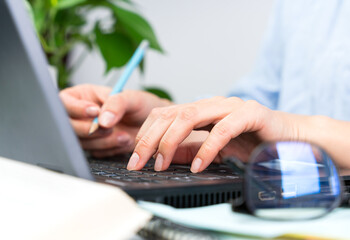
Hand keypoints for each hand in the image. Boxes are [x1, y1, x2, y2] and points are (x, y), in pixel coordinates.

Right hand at [59, 84, 171, 156]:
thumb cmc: (141, 106)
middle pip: (68, 125)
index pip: (64, 101)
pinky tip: (123, 140)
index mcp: (84, 96)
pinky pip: (95, 152)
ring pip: (81, 142)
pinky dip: (110, 148)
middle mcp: (81, 115)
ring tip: (123, 134)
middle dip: (90, 129)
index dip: (76, 108)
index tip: (94, 111)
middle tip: (109, 127)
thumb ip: (116, 104)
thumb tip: (101, 119)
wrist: (153, 125)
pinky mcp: (95, 146)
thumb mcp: (131, 98)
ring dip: (104, 141)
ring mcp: (86, 132)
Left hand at [127, 96, 305, 171]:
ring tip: (161, 164)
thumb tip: (162, 157)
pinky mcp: (250, 113)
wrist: (288, 140)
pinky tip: (198, 166)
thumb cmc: (251, 144)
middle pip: (171, 114)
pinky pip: (222, 129)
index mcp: (201, 110)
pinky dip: (207, 149)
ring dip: (171, 141)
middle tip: (139, 162)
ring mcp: (230, 106)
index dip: (145, 134)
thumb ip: (189, 150)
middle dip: (150, 139)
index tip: (135, 157)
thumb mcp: (211, 150)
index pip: (163, 114)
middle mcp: (212, 104)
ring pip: (190, 116)